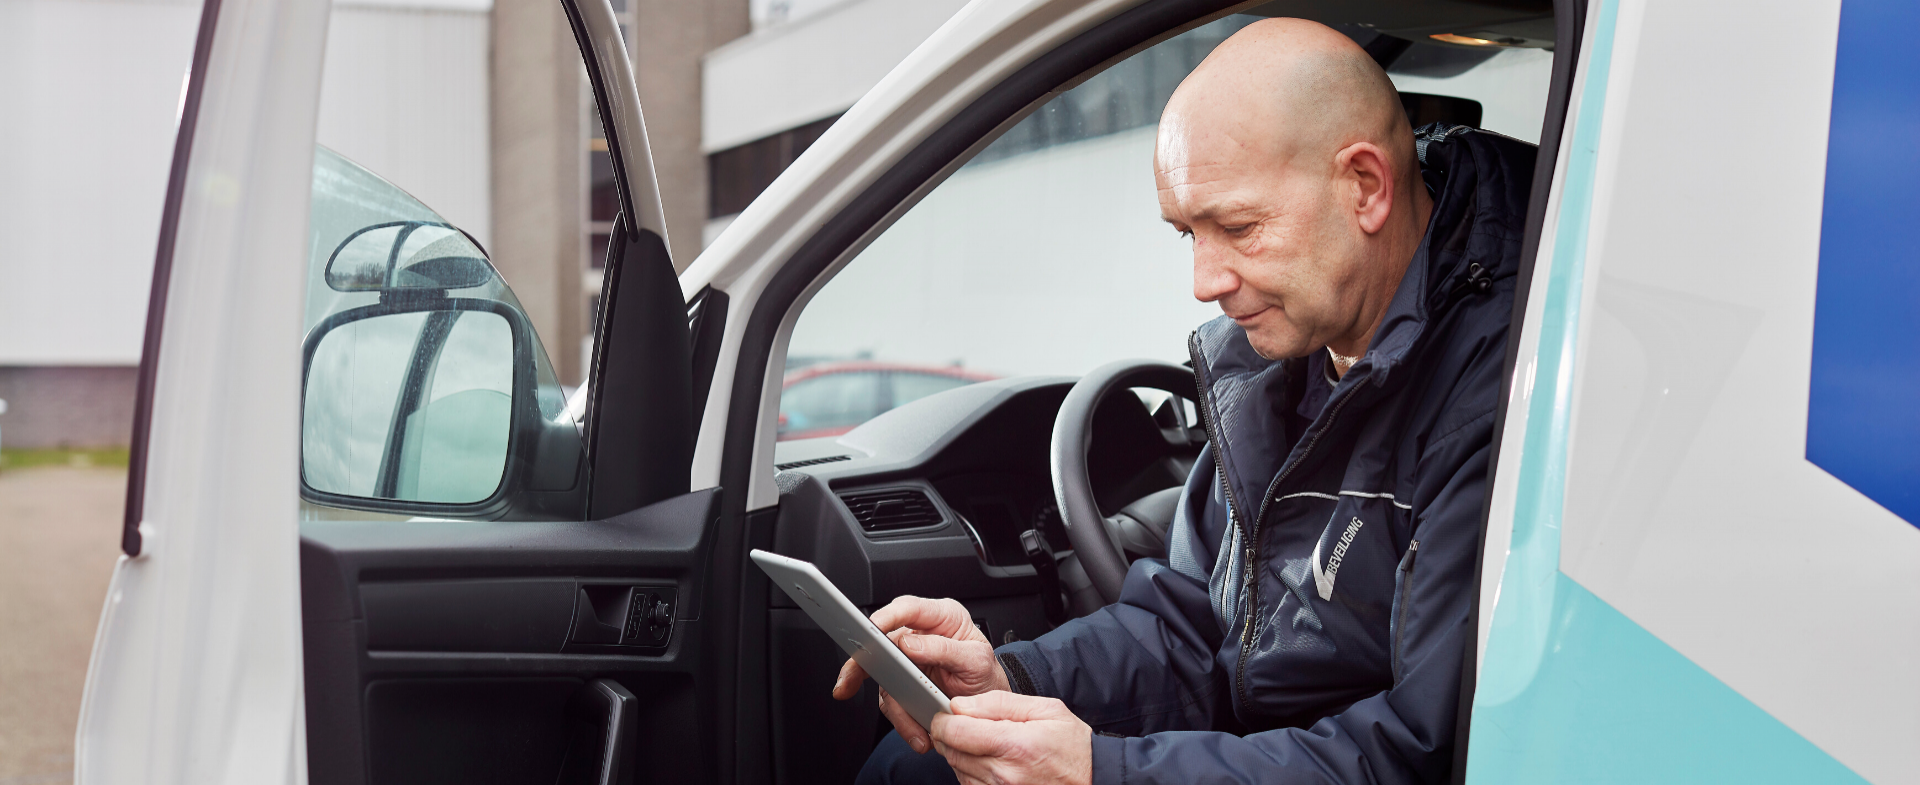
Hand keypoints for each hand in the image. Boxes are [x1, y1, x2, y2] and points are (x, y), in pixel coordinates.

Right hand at [831, 596, 1008, 752]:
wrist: (988, 704)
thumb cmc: (985, 673)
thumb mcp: (976, 661)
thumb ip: (945, 649)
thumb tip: (910, 643)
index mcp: (940, 617)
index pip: (907, 608)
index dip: (886, 616)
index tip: (871, 630)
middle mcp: (920, 635)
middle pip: (882, 642)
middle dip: (863, 664)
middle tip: (849, 681)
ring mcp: (908, 659)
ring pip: (884, 678)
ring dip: (896, 707)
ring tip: (915, 729)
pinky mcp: (903, 683)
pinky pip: (892, 699)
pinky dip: (901, 719)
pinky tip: (917, 732)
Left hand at [931, 692, 1091, 784]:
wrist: (1094, 780)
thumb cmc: (1073, 747)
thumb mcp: (1046, 710)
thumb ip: (999, 703)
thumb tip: (960, 704)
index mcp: (1015, 745)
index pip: (956, 731)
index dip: (944, 718)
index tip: (948, 712)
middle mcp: (1004, 774)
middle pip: (950, 751)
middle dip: (948, 734)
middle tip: (962, 723)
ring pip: (956, 770)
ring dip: (960, 753)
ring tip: (982, 742)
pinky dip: (971, 771)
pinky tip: (989, 761)